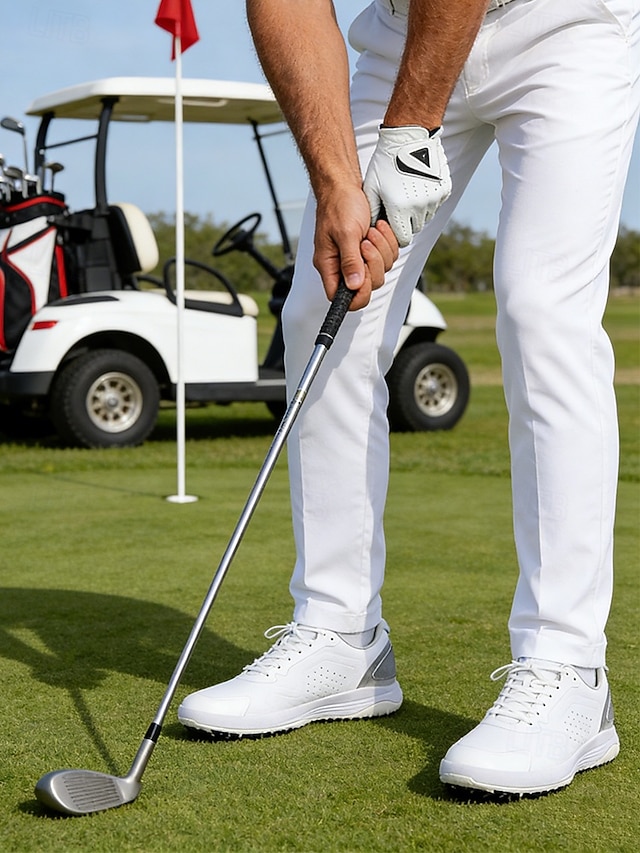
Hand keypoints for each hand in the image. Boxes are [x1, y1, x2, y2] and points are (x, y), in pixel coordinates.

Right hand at [313, 184, 397, 310]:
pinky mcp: (371, 250)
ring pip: (380, 271)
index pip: (340, 298)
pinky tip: (378, 229)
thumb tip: (353, 285)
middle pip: (366, 286)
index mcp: (329, 266)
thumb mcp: (345, 233)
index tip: (365, 277)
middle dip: (373, 264)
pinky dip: (388, 243)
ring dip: (381, 250)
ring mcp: (358, 258)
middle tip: (366, 243)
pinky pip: (388, 257)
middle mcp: (342, 266)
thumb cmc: (339, 205)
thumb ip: (350, 261)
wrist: (345, 186)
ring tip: (371, 232)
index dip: (356, 295)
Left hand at [363, 126, 451, 247]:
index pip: (402, 239)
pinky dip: (428, 200)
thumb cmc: (386, 161)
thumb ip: (372, 211)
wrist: (409, 136)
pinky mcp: (444, 189)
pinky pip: (435, 204)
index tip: (391, 225)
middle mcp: (419, 207)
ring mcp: (434, 198)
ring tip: (407, 193)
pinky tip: (418, 185)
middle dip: (406, 223)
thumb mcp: (372, 186)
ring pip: (426, 217)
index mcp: (400, 209)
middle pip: (415, 229)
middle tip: (398, 207)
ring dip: (417, 212)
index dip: (395, 235)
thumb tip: (371, 229)